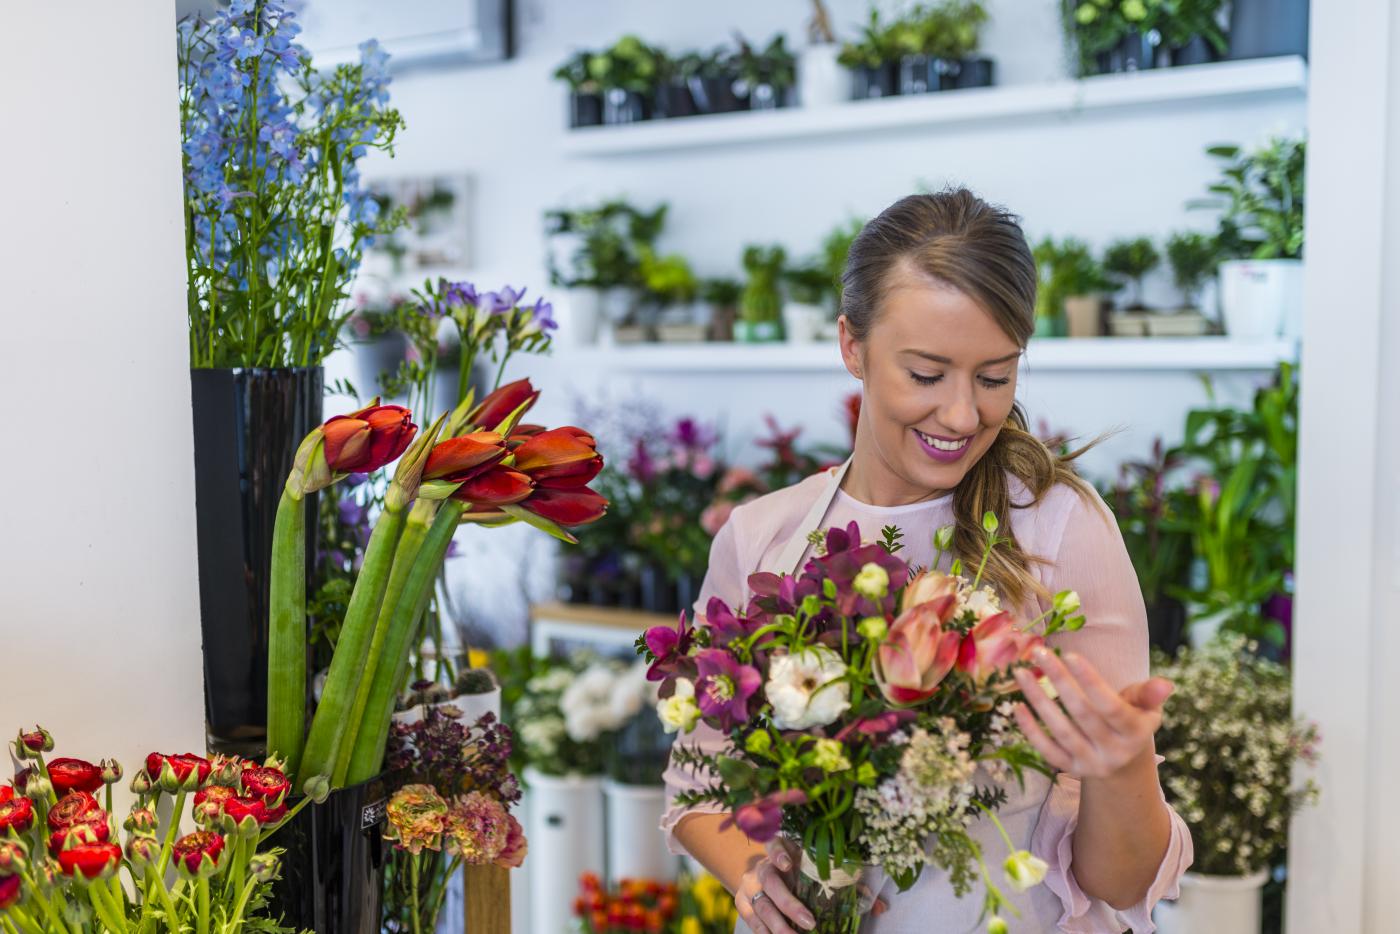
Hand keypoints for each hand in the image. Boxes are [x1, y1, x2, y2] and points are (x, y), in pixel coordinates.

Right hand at [734, 837, 887, 932]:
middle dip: (788, 903)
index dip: (778, 852)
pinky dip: (766, 933)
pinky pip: (753, 922)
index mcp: (782, 850)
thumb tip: (880, 907)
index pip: (773, 844)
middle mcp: (763, 866)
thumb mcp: (816, 871)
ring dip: (778, 926)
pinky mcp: (743, 904)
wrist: (763, 876)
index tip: (788, 862)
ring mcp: (750, 886)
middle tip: (810, 922)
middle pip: (770, 881)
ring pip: (761, 906)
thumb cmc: (798, 872)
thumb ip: (846, 884)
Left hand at [1012, 648, 1173, 780]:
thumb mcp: (1145, 709)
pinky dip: (1030, 730)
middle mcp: (1114, 752)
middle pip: (1081, 714)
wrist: (1124, 767)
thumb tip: (1165, 684)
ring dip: (1038, 700)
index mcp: (1135, 733)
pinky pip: (1047, 750)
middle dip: (1059, 681)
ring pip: (1060, 731)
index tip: (1068, 654)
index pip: (1110, 706)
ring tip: (1020, 673)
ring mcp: (1090, 764)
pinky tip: (1017, 706)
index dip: (1089, 681)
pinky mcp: (1070, 770)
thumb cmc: (1132, 723)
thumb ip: (1148, 694)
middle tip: (1039, 653)